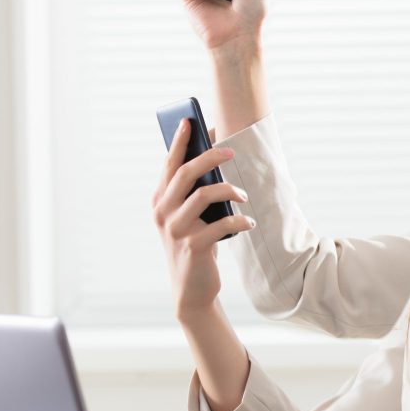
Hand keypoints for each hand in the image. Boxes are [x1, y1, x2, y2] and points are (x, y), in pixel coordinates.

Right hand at [154, 118, 255, 317]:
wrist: (192, 289)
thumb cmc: (195, 244)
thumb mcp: (191, 217)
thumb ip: (195, 193)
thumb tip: (217, 160)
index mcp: (160, 201)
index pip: (169, 165)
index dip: (179, 142)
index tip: (190, 121)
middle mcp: (163, 213)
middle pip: (185, 174)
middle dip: (209, 157)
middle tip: (231, 150)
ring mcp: (176, 231)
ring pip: (203, 195)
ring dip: (229, 190)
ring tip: (244, 196)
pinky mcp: (193, 247)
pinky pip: (220, 225)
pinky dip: (239, 221)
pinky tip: (249, 223)